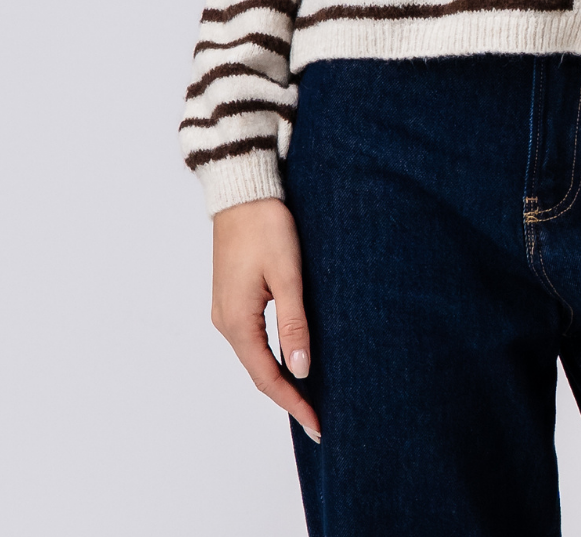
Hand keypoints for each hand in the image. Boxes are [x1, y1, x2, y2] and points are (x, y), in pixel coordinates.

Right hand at [211, 198, 319, 442]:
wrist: (242, 192)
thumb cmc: (266, 227)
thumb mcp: (288, 275)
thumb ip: (294, 324)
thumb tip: (301, 370)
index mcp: (238, 321)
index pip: (268, 377)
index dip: (293, 403)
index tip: (317, 424)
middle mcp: (225, 322)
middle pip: (258, 372)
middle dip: (288, 396)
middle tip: (318, 417)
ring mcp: (225, 310)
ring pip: (254, 356)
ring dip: (279, 376)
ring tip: (308, 395)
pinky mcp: (231, 298)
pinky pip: (251, 339)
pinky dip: (270, 356)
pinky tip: (289, 359)